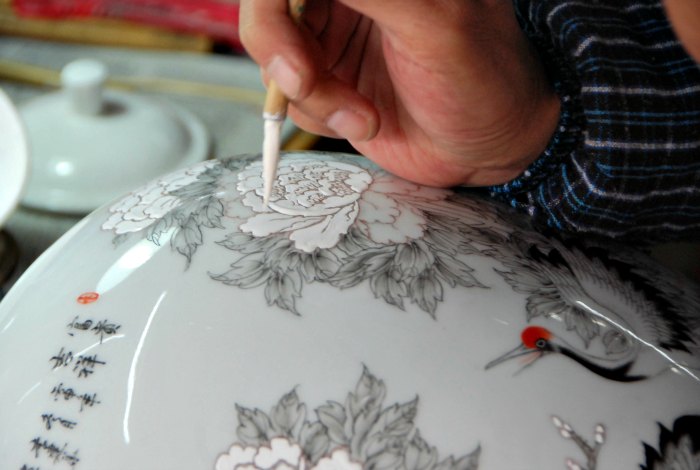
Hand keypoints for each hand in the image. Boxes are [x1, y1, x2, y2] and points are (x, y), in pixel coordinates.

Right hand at [240, 0, 559, 186]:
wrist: (490, 148)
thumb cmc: (484, 82)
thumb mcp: (433, 22)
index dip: (273, 8)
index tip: (286, 43)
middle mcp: (351, 1)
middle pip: (272, 10)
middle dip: (283, 53)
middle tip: (306, 83)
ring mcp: (336, 40)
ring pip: (276, 58)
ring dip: (312, 98)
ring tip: (363, 117)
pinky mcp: (330, 83)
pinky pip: (290, 99)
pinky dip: (319, 118)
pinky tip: (364, 121)